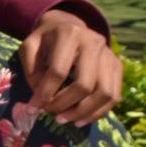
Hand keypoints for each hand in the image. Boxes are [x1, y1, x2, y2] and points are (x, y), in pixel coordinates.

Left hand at [18, 10, 122, 126]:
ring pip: (104, 93)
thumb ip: (31, 70)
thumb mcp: (29, 47)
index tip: (33, 107)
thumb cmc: (45, 41)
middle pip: (84, 84)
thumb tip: (41, 97)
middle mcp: (94, 42)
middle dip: (64, 104)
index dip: (44, 94)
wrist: (68, 26)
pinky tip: (79, 120)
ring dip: (83, 113)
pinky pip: (114, 96)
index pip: (58, 71)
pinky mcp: (116, 66)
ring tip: (63, 120)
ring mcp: (109, 54)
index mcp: (70, 34)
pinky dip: (98, 113)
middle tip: (49, 113)